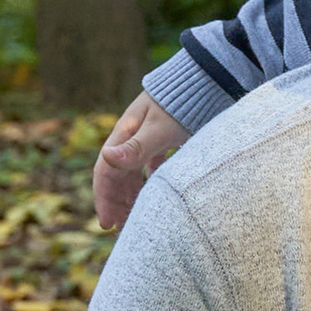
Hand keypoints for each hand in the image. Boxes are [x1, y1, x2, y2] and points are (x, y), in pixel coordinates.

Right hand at [93, 93, 185, 232]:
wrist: (206, 80)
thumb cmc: (183, 103)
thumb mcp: (161, 127)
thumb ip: (137, 146)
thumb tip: (108, 158)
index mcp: (125, 134)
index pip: (106, 171)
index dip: (104, 199)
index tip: (108, 224)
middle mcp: (132, 137)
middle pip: (118, 175)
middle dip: (116, 203)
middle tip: (120, 230)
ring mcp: (147, 137)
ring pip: (134, 172)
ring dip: (132, 196)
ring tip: (136, 218)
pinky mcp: (163, 138)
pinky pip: (150, 166)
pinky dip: (150, 183)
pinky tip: (156, 196)